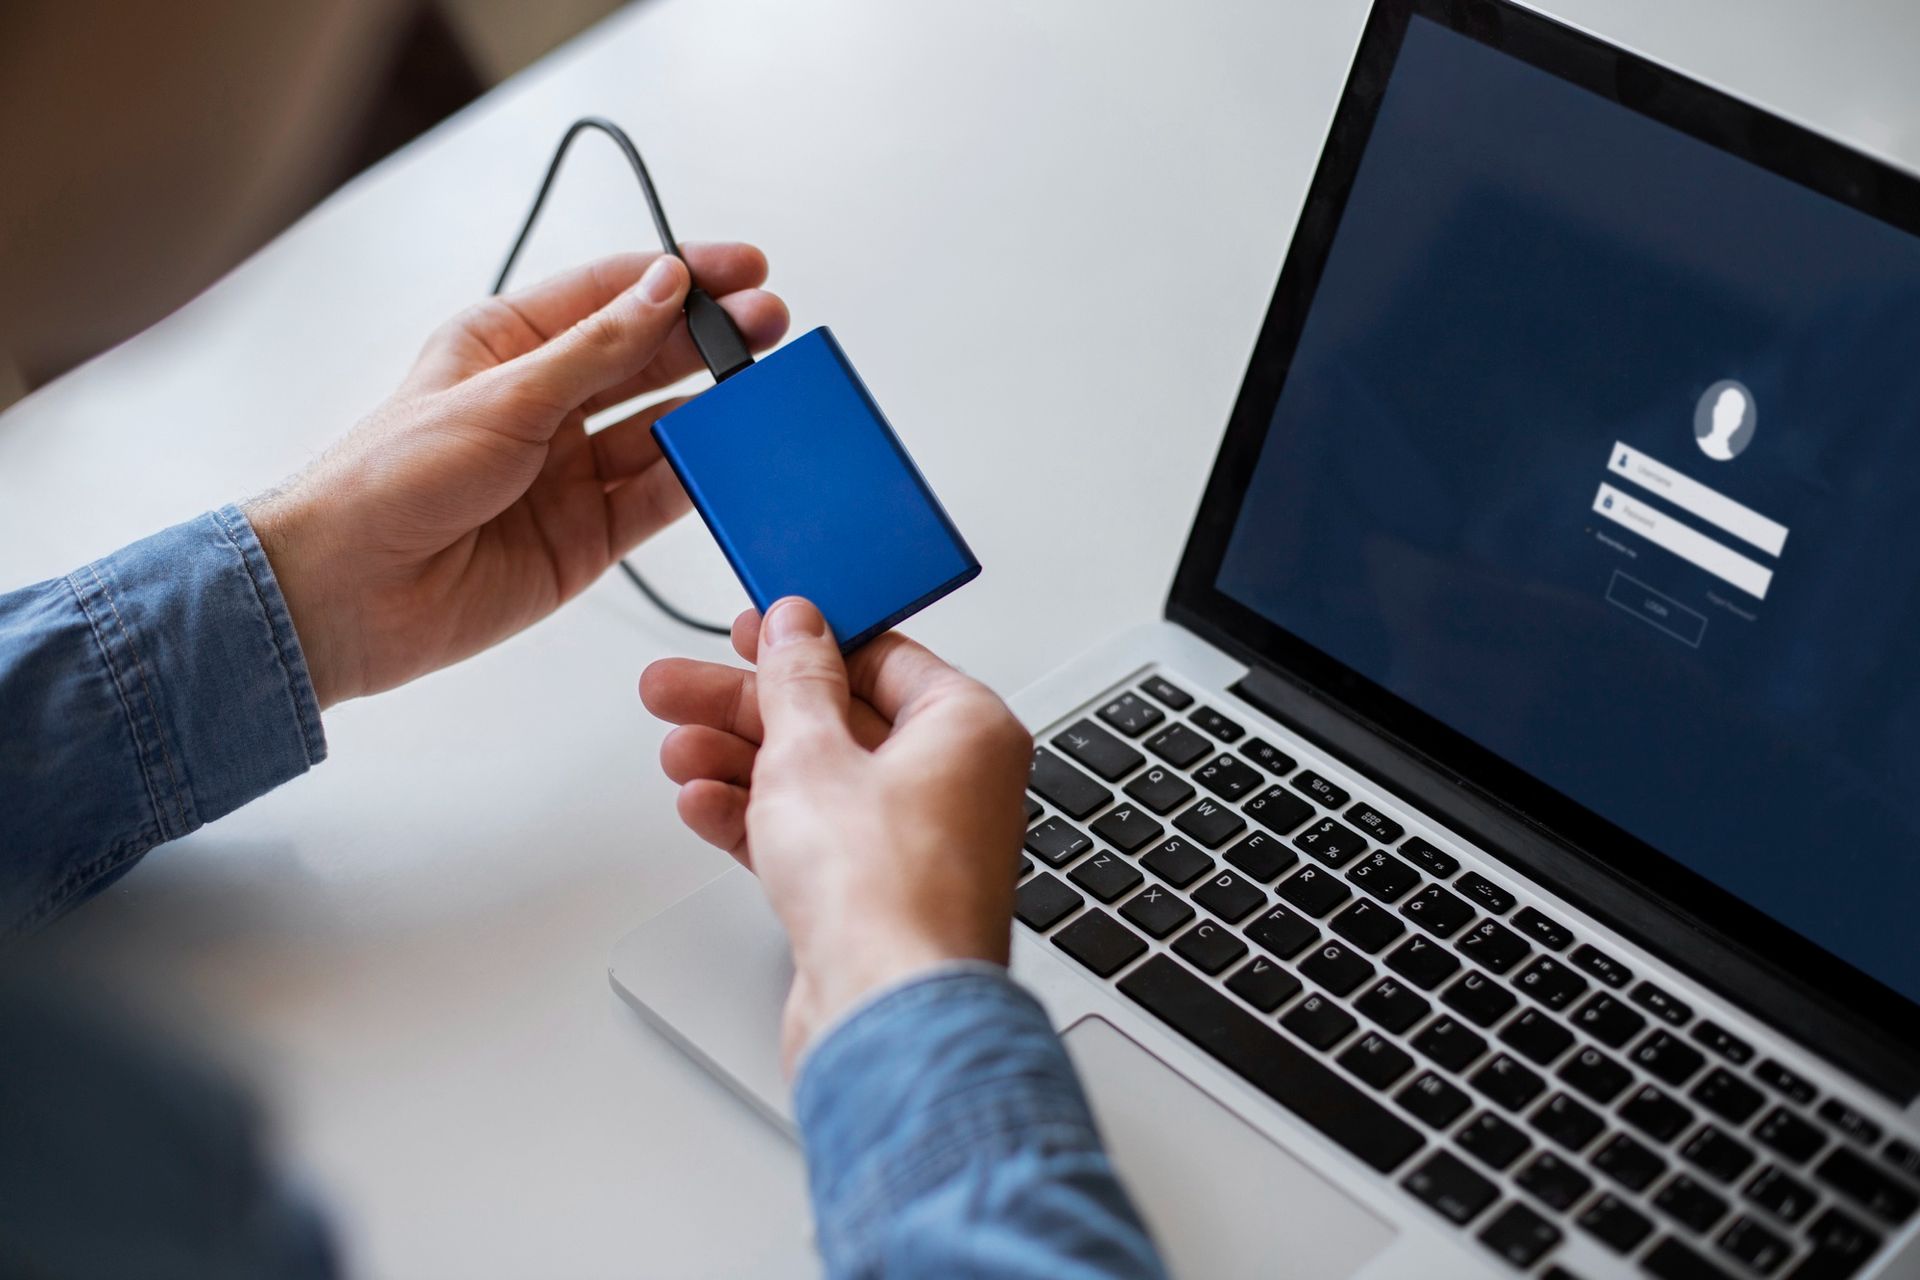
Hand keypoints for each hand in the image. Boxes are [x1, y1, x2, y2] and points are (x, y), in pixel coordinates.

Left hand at [246, 247, 787, 706]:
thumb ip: (596, 350)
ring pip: (663, 428)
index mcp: (510, 345)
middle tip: (770, 322)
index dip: (681, 276)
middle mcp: (546, 404)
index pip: (612, 294)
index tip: (744, 267)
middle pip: (648, 357)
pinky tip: (733, 457)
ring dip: (713, 408)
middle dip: (712, 337)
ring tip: (765, 387)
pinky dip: (699, 479)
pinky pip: (658, 497)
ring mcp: (570, 471)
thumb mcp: (502, 397)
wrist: (349, 593)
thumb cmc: (389, 480)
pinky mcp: (588, 535)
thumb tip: (664, 289)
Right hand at [640, 598, 1032, 1073]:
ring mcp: (918, 846)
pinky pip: (815, 839)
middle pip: (839, 719)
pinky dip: (759, 820)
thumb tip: (795, 630)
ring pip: (819, 782)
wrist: (886, 1014)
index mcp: (968, 728)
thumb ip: (795, 682)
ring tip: (677, 749)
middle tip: (678, 689)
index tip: (752, 632)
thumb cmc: (884, 891)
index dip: (808, 641)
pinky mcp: (880, 899)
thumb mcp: (811, 753)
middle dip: (748, 707)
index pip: (884, 657)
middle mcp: (956, 784)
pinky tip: (703, 806)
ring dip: (741, 762)